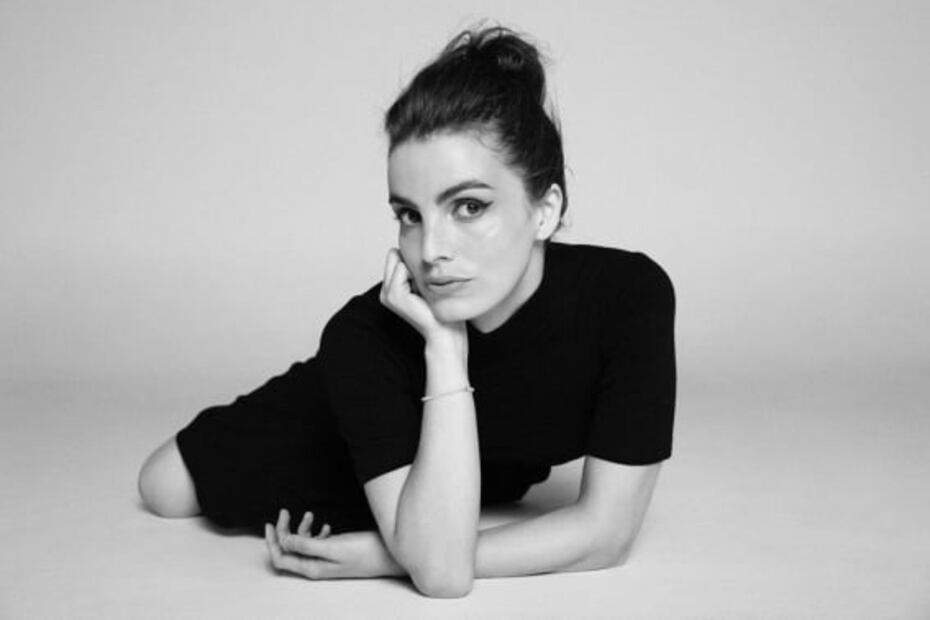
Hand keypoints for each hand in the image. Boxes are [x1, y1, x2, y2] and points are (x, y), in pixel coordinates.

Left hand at [265, 509, 404, 579]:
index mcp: (312, 567)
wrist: (389, 554)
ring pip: (303, 544)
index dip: (272, 542)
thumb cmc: (364, 551)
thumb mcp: (333, 547)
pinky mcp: (335, 552)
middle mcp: (316, 565)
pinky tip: (324, 524)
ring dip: (301, 529)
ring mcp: (326, 559)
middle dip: (284, 531)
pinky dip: (316, 532)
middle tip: (285, 511)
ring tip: (309, 514)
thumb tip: (283, 541)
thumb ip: (306, 546)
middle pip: (290, 550)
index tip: (270, 523)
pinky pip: (318, 543)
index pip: (281, 558)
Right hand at [379, 249, 465, 349]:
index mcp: (393, 288)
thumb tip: (418, 242)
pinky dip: (415, 274)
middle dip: (411, 261)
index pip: (396, 254)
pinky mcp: (393, 295)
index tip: (426, 279)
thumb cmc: (442, 308)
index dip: (412, 259)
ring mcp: (387, 294)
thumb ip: (417, 267)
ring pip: (397, 258)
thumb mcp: (427, 282)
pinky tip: (423, 291)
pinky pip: (401, 267)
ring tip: (424, 289)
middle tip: (425, 284)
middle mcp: (386, 290)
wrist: (445, 332)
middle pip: (394, 253)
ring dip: (415, 268)